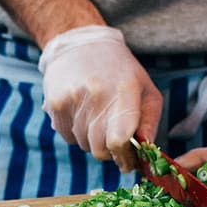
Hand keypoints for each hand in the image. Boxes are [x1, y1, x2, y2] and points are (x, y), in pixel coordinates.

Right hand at [38, 25, 162, 171]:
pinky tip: (82, 113)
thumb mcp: (145, 90)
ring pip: (84, 146)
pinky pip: (68, 138)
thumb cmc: (120, 72)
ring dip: (92, 140)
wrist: (80, 44)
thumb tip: (145, 154)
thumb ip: (150, 123)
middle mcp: (97, 94)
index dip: (124, 158)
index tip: (128, 162)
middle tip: (114, 139)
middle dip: (110, 151)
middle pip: (100, 149)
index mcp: (125, 90)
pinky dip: (77, 133)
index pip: (120, 139)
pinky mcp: (55, 104)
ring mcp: (73, 99)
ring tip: (97, 116)